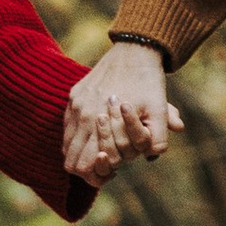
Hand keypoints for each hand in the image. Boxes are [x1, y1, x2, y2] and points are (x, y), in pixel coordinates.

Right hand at [66, 42, 183, 179]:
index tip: (113, 172)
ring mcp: (75, 104)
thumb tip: (153, 156)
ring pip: (66, 145)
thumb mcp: (159, 110)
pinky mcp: (74, 95)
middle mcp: (81, 113)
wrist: (135, 50)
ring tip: (102, 152)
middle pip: (70, 161)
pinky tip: (96, 136)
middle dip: (88, 169)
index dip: (97, 175)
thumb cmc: (148, 82)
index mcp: (97, 119)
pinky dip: (77, 138)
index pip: (83, 165)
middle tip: (109, 165)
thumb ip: (159, 137)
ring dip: (81, 154)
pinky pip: (67, 126)